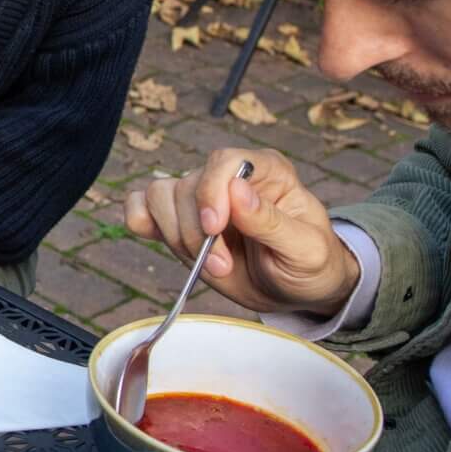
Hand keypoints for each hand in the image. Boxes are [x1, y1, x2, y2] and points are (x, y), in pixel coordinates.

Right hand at [122, 148, 359, 315]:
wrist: (295, 291)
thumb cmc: (310, 264)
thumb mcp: (306, 249)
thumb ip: (272, 221)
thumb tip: (236, 190)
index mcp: (266, 171)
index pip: (224, 160)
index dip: (211, 191)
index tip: (214, 228)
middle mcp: (228, 178)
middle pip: (186, 185)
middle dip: (196, 233)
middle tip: (221, 267)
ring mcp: (199, 199)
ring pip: (158, 196)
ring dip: (175, 236)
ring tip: (207, 265)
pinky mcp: (177, 221)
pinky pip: (140, 207)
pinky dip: (142, 223)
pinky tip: (167, 243)